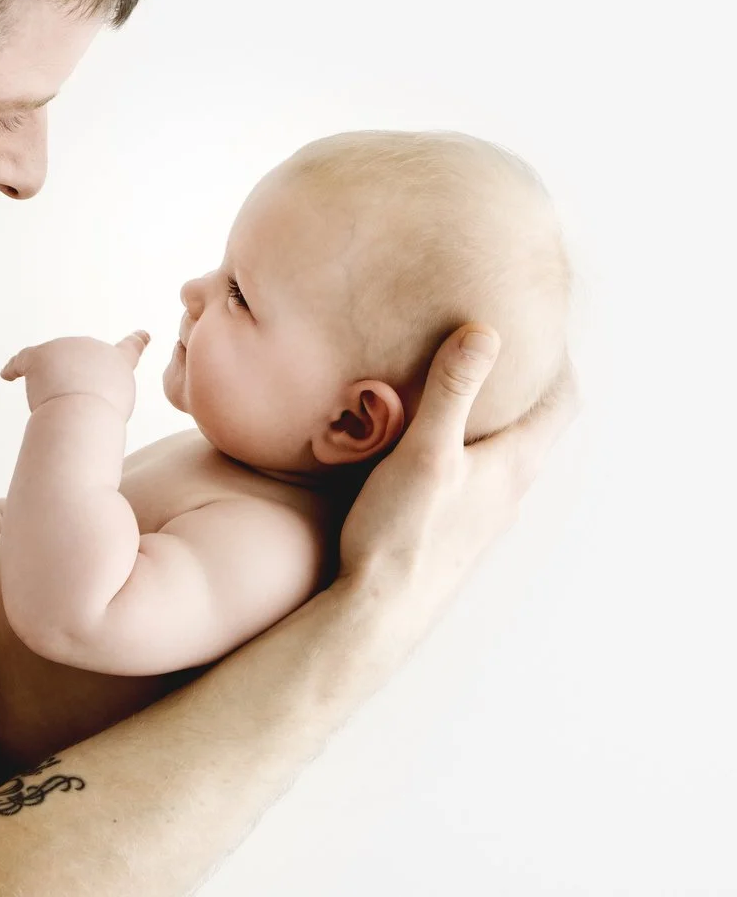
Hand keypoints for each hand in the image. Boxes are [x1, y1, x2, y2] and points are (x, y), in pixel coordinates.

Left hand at [0, 331, 149, 417]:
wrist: (85, 413)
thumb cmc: (100, 423)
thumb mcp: (111, 412)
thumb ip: (99, 399)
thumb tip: (72, 396)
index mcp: (119, 362)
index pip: (130, 350)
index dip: (135, 343)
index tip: (142, 334)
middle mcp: (94, 347)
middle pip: (78, 369)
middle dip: (74, 388)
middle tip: (80, 410)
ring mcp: (65, 346)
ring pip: (51, 372)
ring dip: (51, 390)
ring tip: (62, 407)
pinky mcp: (39, 354)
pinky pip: (22, 361)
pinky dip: (13, 369)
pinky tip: (6, 376)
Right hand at [338, 323, 577, 636]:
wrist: (380, 611)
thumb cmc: (405, 533)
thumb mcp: (426, 451)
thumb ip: (452, 392)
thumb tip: (484, 333)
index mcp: (514, 465)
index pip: (562, 404)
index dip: (559, 364)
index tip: (540, 332)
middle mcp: (510, 491)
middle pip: (536, 429)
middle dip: (524, 389)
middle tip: (498, 352)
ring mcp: (485, 516)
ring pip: (505, 457)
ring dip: (494, 423)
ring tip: (465, 394)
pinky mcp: (457, 532)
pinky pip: (477, 480)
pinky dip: (468, 452)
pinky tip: (432, 451)